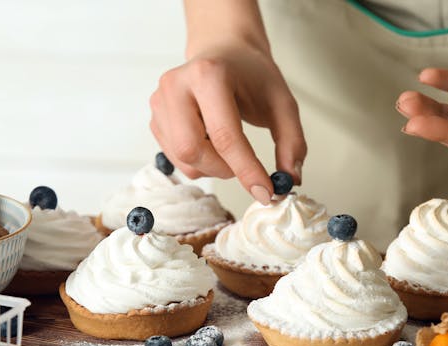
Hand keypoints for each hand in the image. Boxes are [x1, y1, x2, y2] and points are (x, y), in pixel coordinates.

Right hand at [150, 38, 305, 203]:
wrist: (224, 51)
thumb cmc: (251, 76)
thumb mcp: (282, 103)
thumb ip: (291, 142)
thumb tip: (290, 181)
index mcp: (208, 75)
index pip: (225, 135)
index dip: (246, 171)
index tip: (266, 193)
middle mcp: (176, 85)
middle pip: (192, 151)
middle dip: (224, 169)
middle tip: (245, 166)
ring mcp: (160, 102)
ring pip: (183, 160)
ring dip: (212, 168)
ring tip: (229, 148)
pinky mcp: (155, 118)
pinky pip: (175, 159)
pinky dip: (199, 163)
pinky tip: (211, 142)